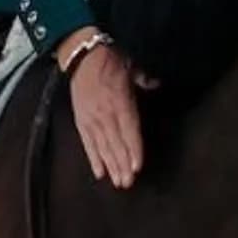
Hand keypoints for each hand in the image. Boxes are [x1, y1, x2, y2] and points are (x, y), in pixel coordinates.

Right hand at [61, 31, 144, 188]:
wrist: (82, 55)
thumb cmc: (109, 59)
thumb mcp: (131, 66)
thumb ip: (144, 79)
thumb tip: (156, 83)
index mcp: (121, 101)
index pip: (129, 131)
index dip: (133, 149)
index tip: (137, 166)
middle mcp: (106, 113)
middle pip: (116, 144)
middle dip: (122, 164)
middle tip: (128, 183)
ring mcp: (92, 118)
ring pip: (102, 147)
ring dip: (110, 166)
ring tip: (117, 182)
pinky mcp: (81, 120)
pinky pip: (87, 143)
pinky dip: (93, 158)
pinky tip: (99, 172)